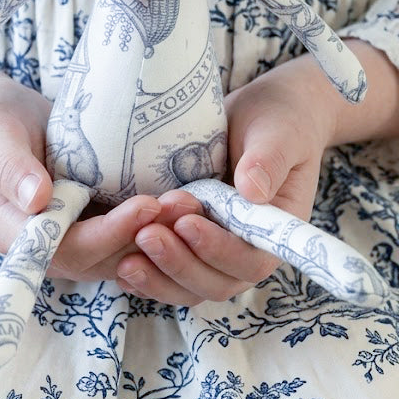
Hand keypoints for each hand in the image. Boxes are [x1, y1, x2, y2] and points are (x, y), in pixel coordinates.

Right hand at [0, 33, 166, 276]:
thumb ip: (10, 167)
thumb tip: (37, 199)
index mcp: (17, 233)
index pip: (68, 248)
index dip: (110, 233)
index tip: (146, 205)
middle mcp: (47, 244)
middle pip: (102, 257)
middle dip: (146, 235)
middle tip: (186, 204)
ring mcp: (71, 233)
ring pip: (121, 249)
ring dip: (158, 232)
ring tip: (193, 202)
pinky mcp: (90, 218)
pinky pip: (126, 231)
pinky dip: (154, 221)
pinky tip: (184, 198)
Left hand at [114, 56, 333, 305]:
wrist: (261, 115)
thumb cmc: (278, 122)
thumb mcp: (278, 133)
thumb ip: (268, 160)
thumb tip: (252, 192)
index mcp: (275, 232)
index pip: (248, 260)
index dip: (216, 249)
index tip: (186, 223)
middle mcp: (246, 250)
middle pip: (214, 282)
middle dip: (178, 263)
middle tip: (145, 235)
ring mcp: (216, 250)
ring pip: (187, 284)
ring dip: (157, 275)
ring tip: (126, 256)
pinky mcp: (190, 243)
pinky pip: (169, 271)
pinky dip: (147, 273)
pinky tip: (119, 262)